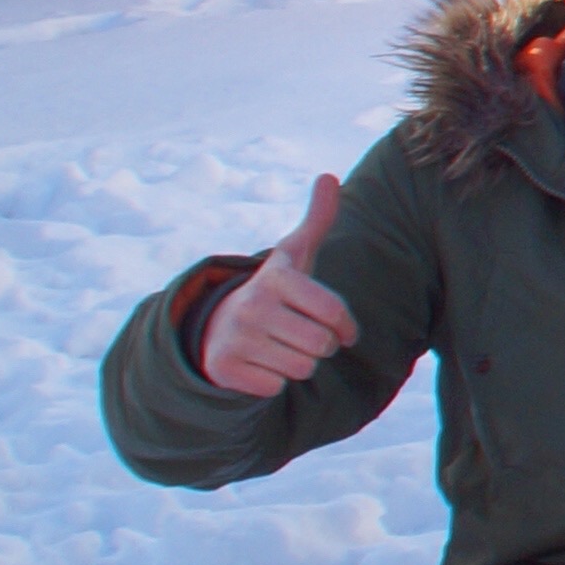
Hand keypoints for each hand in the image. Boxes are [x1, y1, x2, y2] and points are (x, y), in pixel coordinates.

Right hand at [199, 175, 358, 397]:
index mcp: (276, 277)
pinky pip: (276, 388)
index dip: (347, 328)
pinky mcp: (224, 370)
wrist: (217, 326)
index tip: (344, 330)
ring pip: (301, 368)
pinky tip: (260, 362)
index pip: (334, 313)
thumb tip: (329, 177)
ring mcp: (235, 337)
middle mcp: (251, 305)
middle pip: (321, 345)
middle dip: (321, 346)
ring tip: (281, 346)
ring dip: (299, 363)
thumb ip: (317, 219)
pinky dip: (274, 380)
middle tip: (303, 335)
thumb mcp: (295, 255)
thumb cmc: (275, 290)